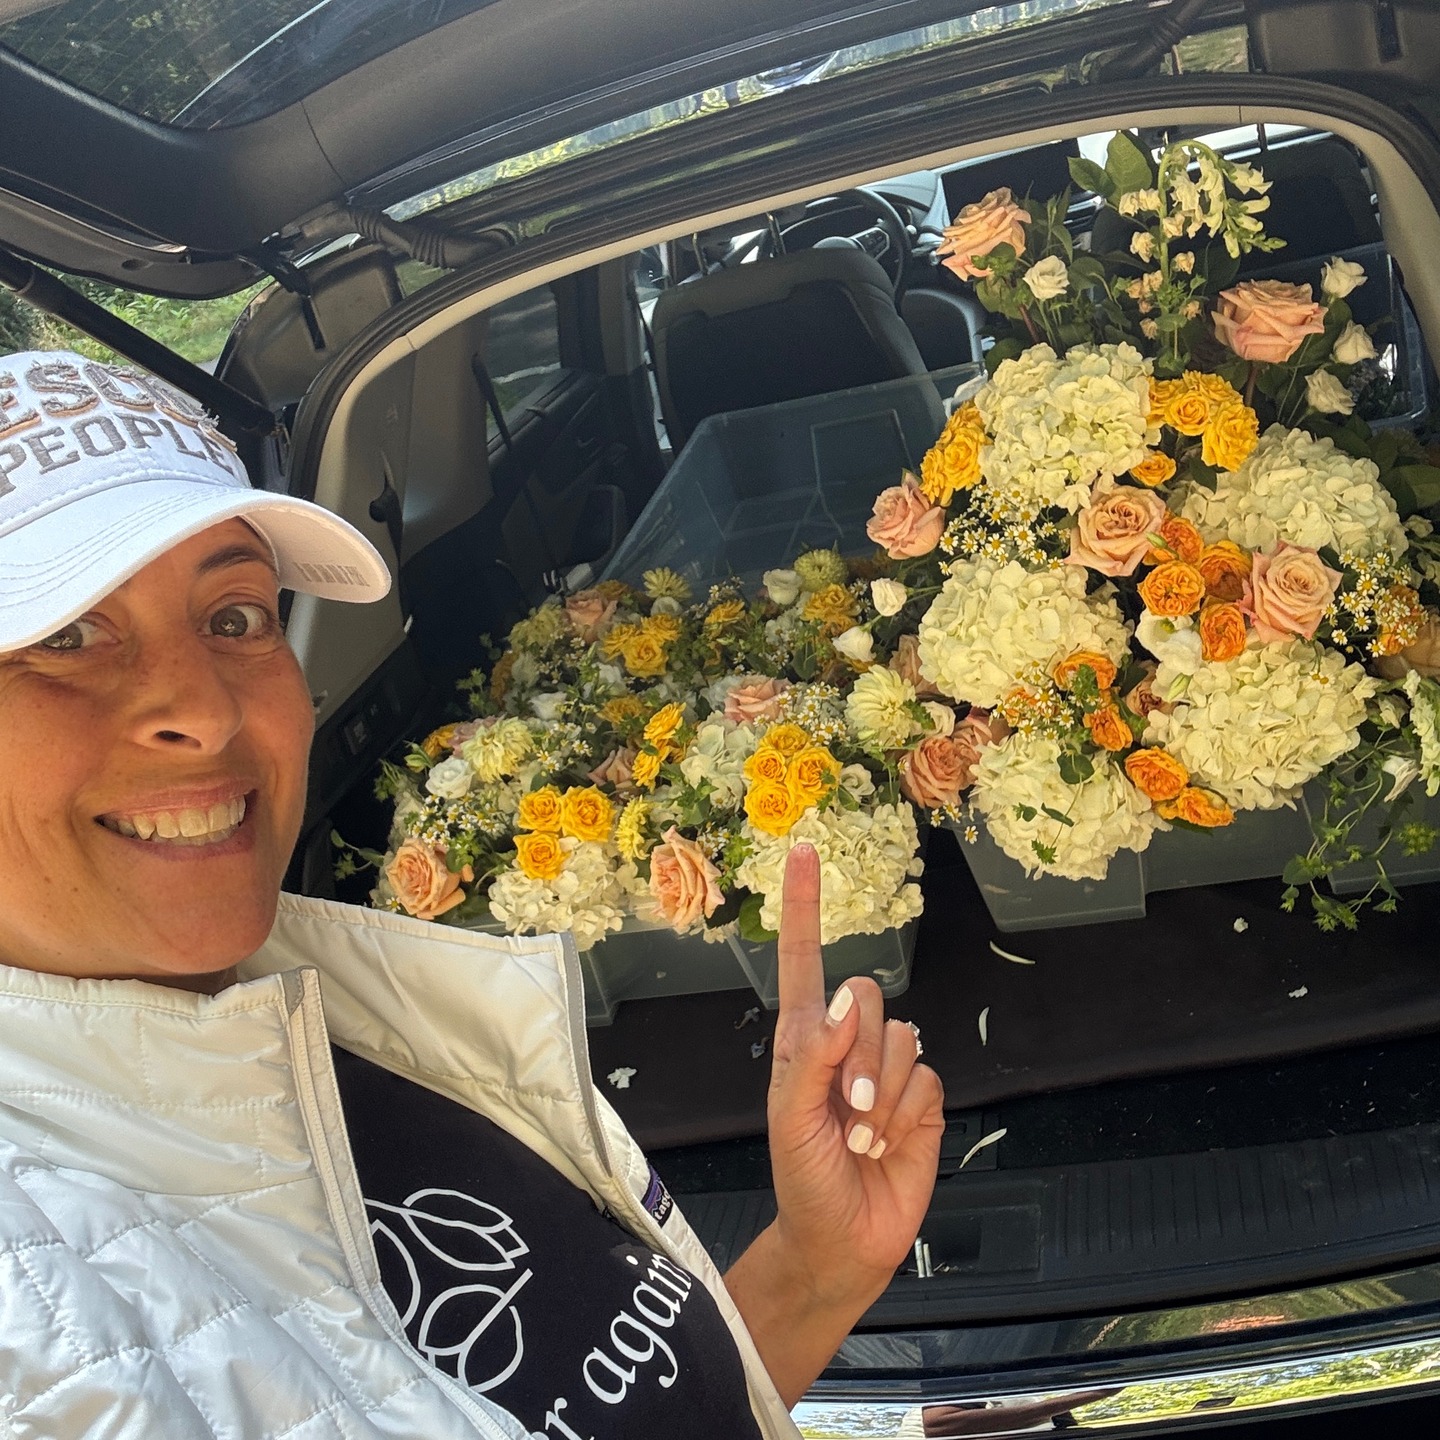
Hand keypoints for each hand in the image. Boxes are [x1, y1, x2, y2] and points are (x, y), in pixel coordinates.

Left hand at [767, 841, 943, 1306]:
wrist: (843, 1241)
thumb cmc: (803, 1178)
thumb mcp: (791, 1119)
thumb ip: (814, 1055)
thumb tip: (845, 998)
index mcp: (803, 1039)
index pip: (806, 960)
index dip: (807, 906)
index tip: (804, 851)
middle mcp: (847, 1044)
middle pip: (868, 995)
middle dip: (858, 1053)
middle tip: (846, 1107)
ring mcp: (888, 1069)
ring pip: (904, 1036)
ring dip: (882, 1091)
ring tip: (862, 1134)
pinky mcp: (923, 1099)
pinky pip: (929, 1076)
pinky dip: (907, 1111)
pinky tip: (888, 1142)